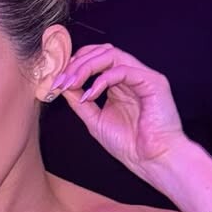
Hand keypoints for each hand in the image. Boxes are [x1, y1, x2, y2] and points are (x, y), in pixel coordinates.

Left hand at [52, 44, 186, 178]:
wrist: (152, 160)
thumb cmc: (130, 144)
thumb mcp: (95, 120)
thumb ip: (79, 102)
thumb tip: (62, 86)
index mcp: (119, 83)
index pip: (96, 59)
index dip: (74, 65)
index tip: (57, 81)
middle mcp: (131, 76)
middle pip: (102, 51)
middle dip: (77, 63)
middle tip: (62, 81)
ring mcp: (143, 77)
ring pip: (112, 54)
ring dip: (86, 67)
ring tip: (72, 83)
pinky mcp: (154, 82)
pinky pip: (124, 70)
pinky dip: (103, 80)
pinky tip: (91, 94)